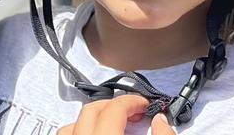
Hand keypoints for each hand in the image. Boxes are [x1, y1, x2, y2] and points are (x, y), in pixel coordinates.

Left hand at [55, 94, 174, 133]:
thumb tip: (161, 121)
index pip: (113, 110)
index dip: (131, 102)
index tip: (144, 105)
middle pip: (91, 111)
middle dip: (113, 105)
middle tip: (133, 112)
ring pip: (72, 124)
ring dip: (92, 118)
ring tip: (112, 123)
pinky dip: (77, 130)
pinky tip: (93, 134)